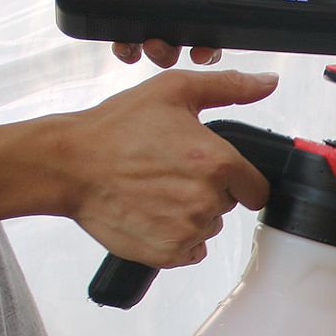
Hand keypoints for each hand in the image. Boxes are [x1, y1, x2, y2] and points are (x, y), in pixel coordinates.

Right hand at [58, 70, 278, 267]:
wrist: (68, 165)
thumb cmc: (115, 128)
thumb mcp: (173, 91)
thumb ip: (228, 87)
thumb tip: (267, 82)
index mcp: (218, 163)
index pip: (256, 189)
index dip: (235, 178)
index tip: (209, 170)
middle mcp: (207, 201)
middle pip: (228, 205)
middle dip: (208, 191)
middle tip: (169, 172)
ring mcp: (188, 230)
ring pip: (208, 227)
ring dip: (190, 214)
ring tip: (154, 191)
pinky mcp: (168, 253)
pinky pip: (190, 251)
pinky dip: (175, 237)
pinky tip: (150, 213)